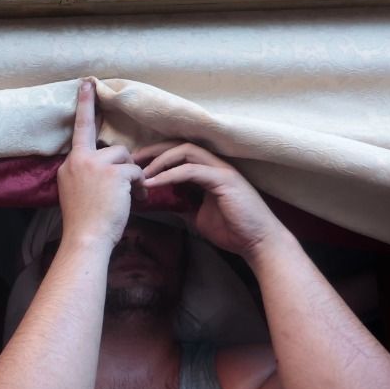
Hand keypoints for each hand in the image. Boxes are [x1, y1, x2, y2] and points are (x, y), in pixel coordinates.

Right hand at [57, 79, 138, 247]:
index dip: (85, 104)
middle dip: (123, 166)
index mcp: (70, 164)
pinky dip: (140, 185)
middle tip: (124, 188)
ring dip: (133, 176)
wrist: (85, 238)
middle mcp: (80, 160)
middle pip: (113, 149)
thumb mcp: (76, 191)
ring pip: (127, 158)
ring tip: (130, 196)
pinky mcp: (114, 173)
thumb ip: (87, 173)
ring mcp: (96, 165)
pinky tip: (135, 199)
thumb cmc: (84, 221)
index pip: (80, 129)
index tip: (88, 82)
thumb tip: (109, 165)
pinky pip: (137, 171)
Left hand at [135, 141, 286, 259]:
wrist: (258, 243)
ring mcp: (221, 170)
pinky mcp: (224, 180)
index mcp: (209, 171)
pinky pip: (191, 170)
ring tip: (141, 172)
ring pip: (186, 151)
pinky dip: (170, 175)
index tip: (135, 166)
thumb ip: (182, 205)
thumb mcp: (198, 216)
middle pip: (180, 145)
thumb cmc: (232, 230)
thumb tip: (161, 204)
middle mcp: (215, 165)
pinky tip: (153, 184)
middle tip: (132, 160)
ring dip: (160, 160)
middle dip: (154, 150)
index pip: (180, 153)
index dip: (156, 155)